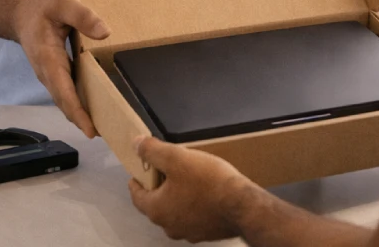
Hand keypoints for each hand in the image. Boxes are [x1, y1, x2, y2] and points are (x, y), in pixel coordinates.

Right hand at [11, 0, 109, 137]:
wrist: (21, 14)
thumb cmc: (43, 9)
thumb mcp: (63, 3)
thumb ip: (82, 16)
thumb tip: (105, 32)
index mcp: (49, 59)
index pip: (63, 91)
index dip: (77, 111)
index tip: (90, 130)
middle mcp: (48, 73)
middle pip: (65, 103)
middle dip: (82, 121)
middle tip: (107, 134)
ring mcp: (50, 77)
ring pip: (66, 102)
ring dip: (81, 116)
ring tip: (105, 127)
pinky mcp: (55, 76)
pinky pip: (67, 95)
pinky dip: (79, 106)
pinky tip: (95, 110)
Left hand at [129, 136, 254, 242]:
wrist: (243, 207)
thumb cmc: (208, 182)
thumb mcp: (177, 158)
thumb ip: (153, 151)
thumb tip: (136, 145)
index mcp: (157, 210)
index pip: (137, 196)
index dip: (136, 180)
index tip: (140, 171)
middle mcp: (169, 226)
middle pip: (156, 204)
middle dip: (158, 187)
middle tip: (165, 170)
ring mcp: (189, 233)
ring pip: (175, 212)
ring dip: (176, 197)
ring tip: (186, 179)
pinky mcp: (206, 234)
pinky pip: (193, 217)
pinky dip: (193, 206)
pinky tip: (204, 193)